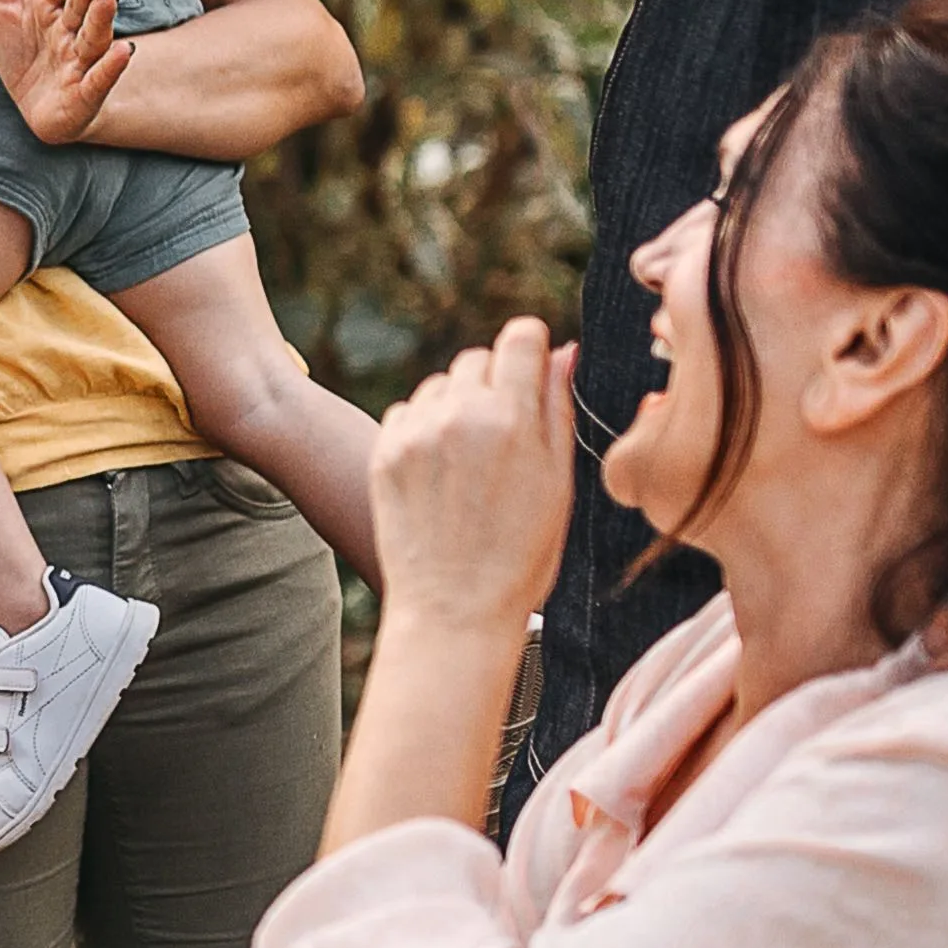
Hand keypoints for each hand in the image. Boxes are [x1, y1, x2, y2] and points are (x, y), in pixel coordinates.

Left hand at [0, 0, 128, 147]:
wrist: (31, 101)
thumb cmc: (22, 47)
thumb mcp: (4, 3)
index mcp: (51, 3)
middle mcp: (71, 28)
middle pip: (80, 5)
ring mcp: (80, 61)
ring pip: (93, 37)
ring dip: (101, 19)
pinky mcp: (84, 94)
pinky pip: (99, 80)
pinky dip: (111, 67)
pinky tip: (124, 51)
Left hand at [367, 321, 579, 631]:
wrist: (454, 610)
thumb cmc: (521, 556)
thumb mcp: (558, 483)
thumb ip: (557, 408)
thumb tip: (563, 352)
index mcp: (513, 418)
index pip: (519, 337)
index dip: (530, 349)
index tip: (532, 370)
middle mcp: (460, 414)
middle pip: (478, 358)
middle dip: (494, 384)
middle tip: (504, 435)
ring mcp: (416, 432)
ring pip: (441, 385)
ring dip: (456, 406)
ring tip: (470, 462)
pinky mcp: (384, 452)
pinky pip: (408, 412)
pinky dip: (424, 429)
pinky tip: (440, 473)